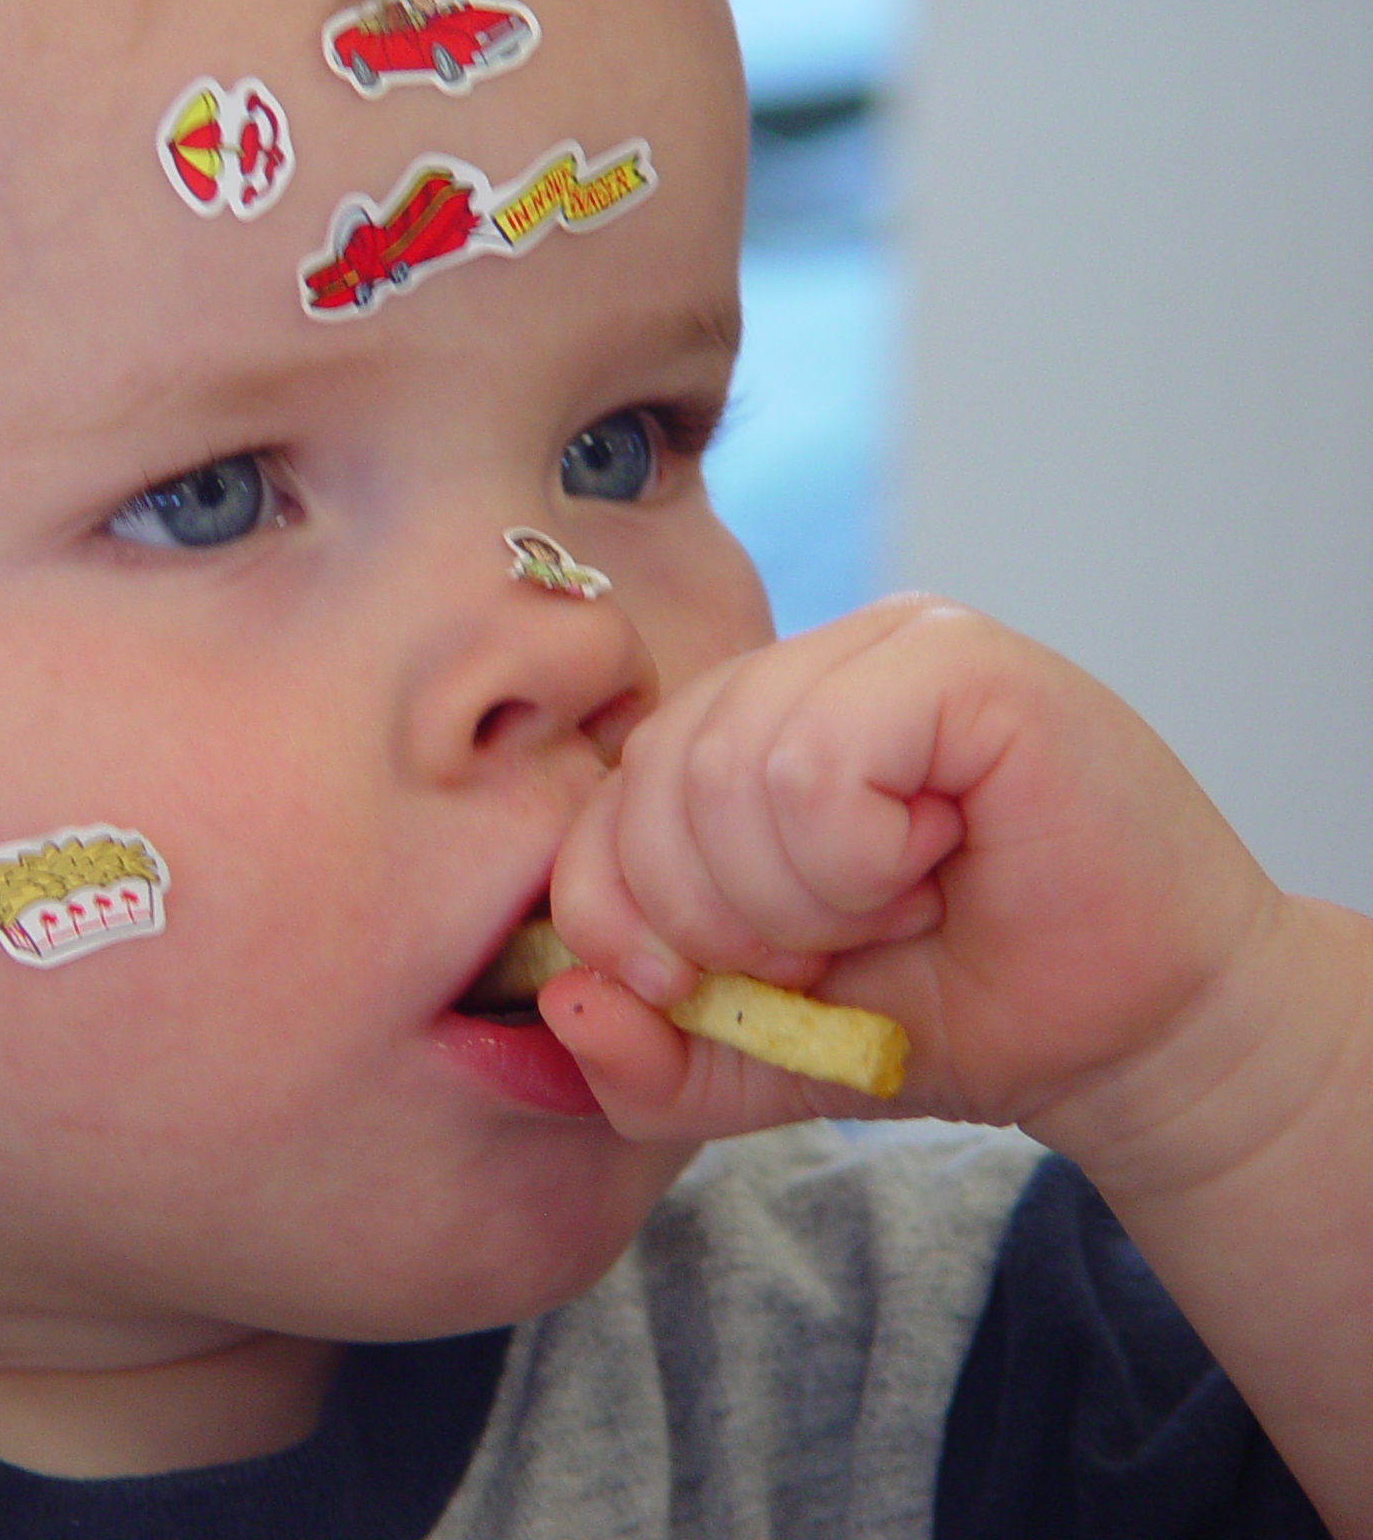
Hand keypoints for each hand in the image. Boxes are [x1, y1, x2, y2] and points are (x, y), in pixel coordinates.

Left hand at [542, 595, 1285, 1158]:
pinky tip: (928, 865)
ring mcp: (882, 644)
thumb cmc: (960, 1014)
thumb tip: (563, 1009)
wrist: (1138, 1037)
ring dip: (800, 895)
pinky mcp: (959, 658)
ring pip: (729, 768)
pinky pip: (818, 760)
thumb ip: (650, 1057)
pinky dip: (854, 857)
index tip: (718, 985)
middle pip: (653, 780)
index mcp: (735, 731)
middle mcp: (801, 664)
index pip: (598, 803)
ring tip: (890, 906)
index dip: (624, 919)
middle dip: (721, 919)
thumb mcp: (766, 1058)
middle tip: (829, 950)